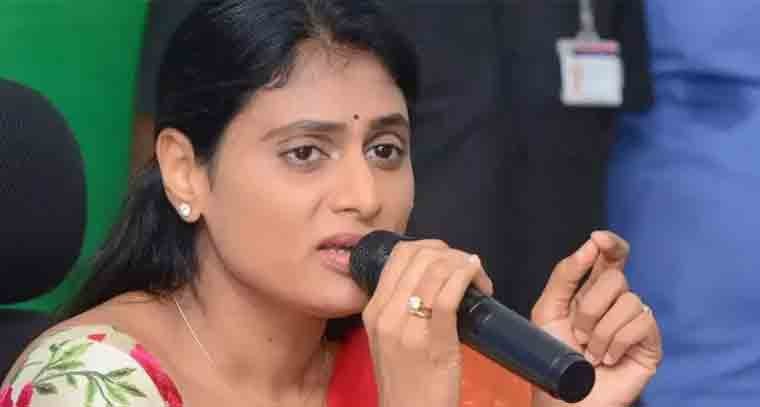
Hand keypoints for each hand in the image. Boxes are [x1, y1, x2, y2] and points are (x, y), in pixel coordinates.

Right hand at [361, 239, 492, 406]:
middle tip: (468, 270)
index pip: (399, 255)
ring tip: (479, 279)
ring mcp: (407, 327)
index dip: (430, 247)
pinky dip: (466, 276)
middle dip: (450, 253)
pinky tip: (477, 277)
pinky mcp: (434, 341)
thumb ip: (400, 308)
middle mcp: (385, 313)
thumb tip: (432, 278)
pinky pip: (449, 294)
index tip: (450, 260)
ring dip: (464, 265)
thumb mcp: (390, 339)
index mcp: (374, 309)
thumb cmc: (406, 380)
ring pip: (435, 270)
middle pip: (419, 256)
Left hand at [531, 231, 662, 406]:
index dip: (610, 245)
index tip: (598, 239)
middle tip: (577, 334)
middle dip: (588, 307)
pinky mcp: (650, 343)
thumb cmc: (553, 356)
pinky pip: (642, 322)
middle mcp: (616, 302)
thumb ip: (565, 275)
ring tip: (591, 352)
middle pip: (615, 278)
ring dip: (600, 330)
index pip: (611, 258)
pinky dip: (617, 342)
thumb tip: (589, 245)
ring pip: (628, 300)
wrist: (565, 396)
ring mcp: (634, 322)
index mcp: (591, 291)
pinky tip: (608, 359)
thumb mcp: (548, 310)